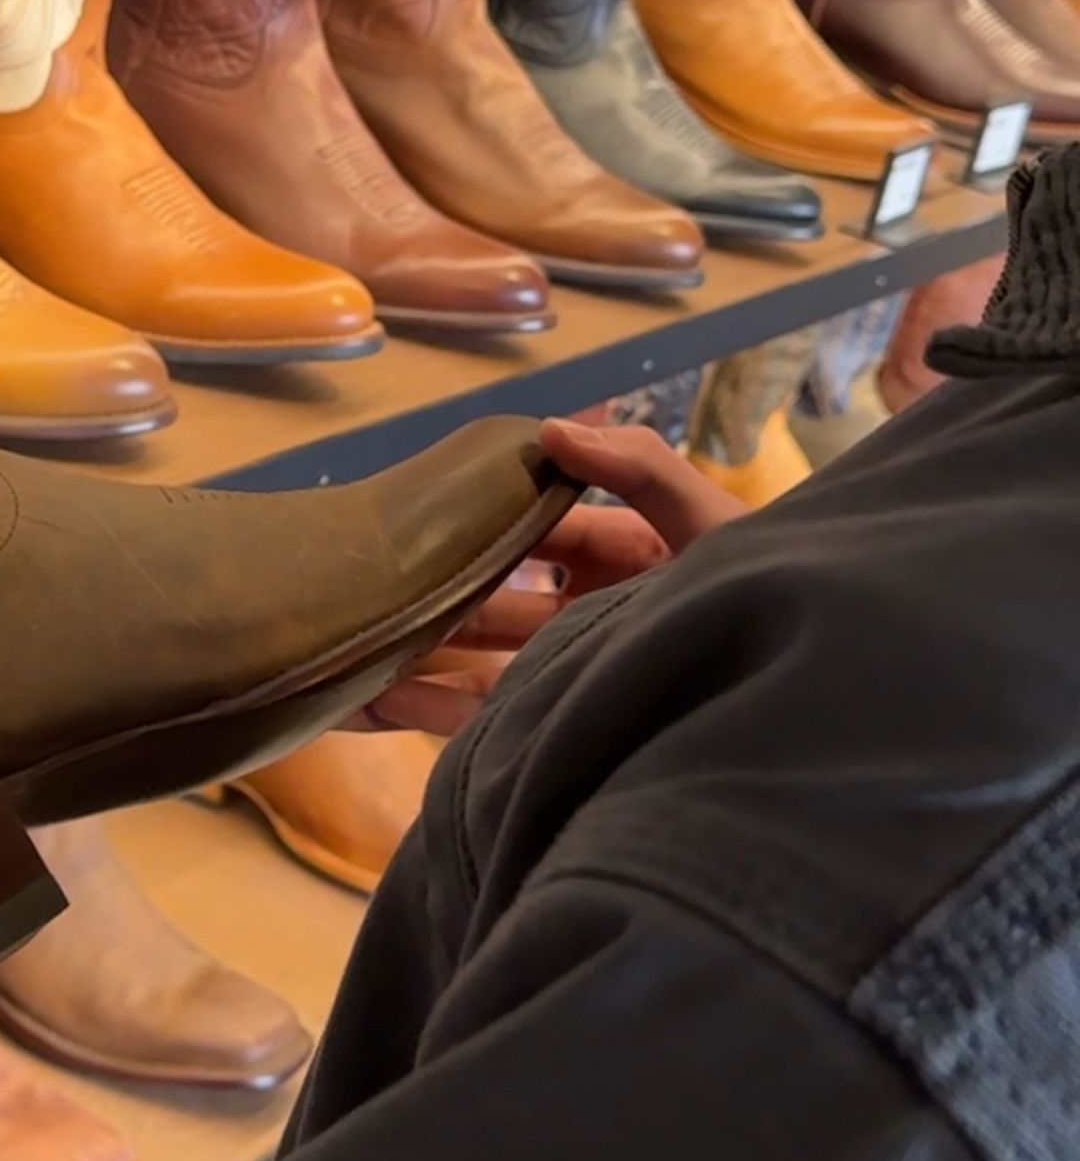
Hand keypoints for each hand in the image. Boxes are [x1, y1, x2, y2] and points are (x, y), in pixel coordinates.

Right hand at [359, 418, 745, 733]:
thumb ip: (640, 468)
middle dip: (432, 583)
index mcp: (616, 558)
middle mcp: (580, 615)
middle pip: (489, 592)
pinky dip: (423, 709)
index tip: (421, 500)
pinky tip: (372, 694)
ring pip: (472, 656)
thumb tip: (546, 430)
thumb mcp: (714, 527)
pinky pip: (478, 719)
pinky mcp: (552, 730)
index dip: (480, 510)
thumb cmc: (768, 605)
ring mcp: (564, 675)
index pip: (532, 526)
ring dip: (412, 647)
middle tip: (368, 571)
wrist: (811, 720)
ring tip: (349, 639)